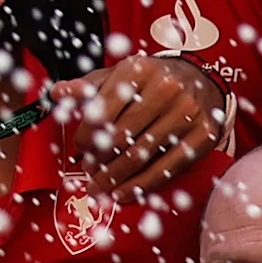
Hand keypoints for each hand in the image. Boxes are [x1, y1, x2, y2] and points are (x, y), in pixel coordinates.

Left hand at [52, 53, 229, 195]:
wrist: (200, 79)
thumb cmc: (150, 79)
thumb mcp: (118, 74)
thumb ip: (88, 87)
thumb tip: (58, 94)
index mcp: (138, 70)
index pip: (102, 110)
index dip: (87, 134)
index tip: (80, 148)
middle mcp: (165, 89)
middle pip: (122, 136)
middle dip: (101, 160)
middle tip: (89, 174)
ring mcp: (187, 113)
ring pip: (143, 155)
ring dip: (117, 177)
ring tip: (101, 187)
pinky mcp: (203, 136)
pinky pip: (168, 168)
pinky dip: (143, 184)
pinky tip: (125, 192)